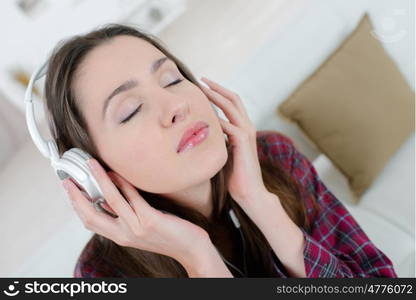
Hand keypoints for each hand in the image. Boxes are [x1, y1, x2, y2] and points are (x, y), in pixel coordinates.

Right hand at [62, 158, 209, 265]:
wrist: (191, 250)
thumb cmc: (169, 237)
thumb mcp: (140, 230)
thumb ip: (124, 217)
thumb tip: (109, 198)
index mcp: (120, 237)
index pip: (89, 222)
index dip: (76, 205)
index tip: (69, 189)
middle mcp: (124, 235)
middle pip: (91, 214)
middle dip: (77, 194)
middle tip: (69, 177)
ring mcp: (136, 228)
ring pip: (111, 200)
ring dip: (99, 180)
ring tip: (92, 164)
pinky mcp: (150, 220)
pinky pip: (133, 197)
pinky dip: (123, 183)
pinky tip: (117, 172)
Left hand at [200, 77, 269, 209]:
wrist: (249, 194)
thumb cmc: (236, 177)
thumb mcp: (224, 154)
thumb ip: (218, 141)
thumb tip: (201, 136)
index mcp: (243, 129)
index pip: (232, 104)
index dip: (219, 93)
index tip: (203, 87)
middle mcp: (247, 127)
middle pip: (233, 99)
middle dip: (217, 87)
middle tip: (201, 79)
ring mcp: (247, 133)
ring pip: (232, 106)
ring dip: (216, 96)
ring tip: (201, 89)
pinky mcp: (243, 142)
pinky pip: (228, 125)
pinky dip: (216, 118)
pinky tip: (204, 114)